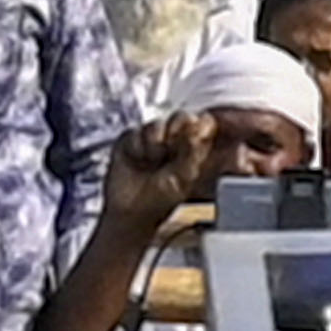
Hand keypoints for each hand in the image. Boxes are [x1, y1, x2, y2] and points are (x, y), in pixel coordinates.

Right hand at [96, 105, 227, 233]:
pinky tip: (137, 160)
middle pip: (179, 117)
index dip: (199, 124)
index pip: (201, 124)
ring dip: (154, 142)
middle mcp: (172, 141)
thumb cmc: (160, 201)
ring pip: (156, 124)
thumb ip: (193, 154)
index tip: (195, 132)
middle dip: (175, 129)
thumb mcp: (184, 178)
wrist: (131, 213)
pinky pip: (134, 132)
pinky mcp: (130, 141)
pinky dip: (136, 146)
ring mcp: (150, 140)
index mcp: (191, 148)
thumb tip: (198, 132)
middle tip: (169, 145)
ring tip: (151, 160)